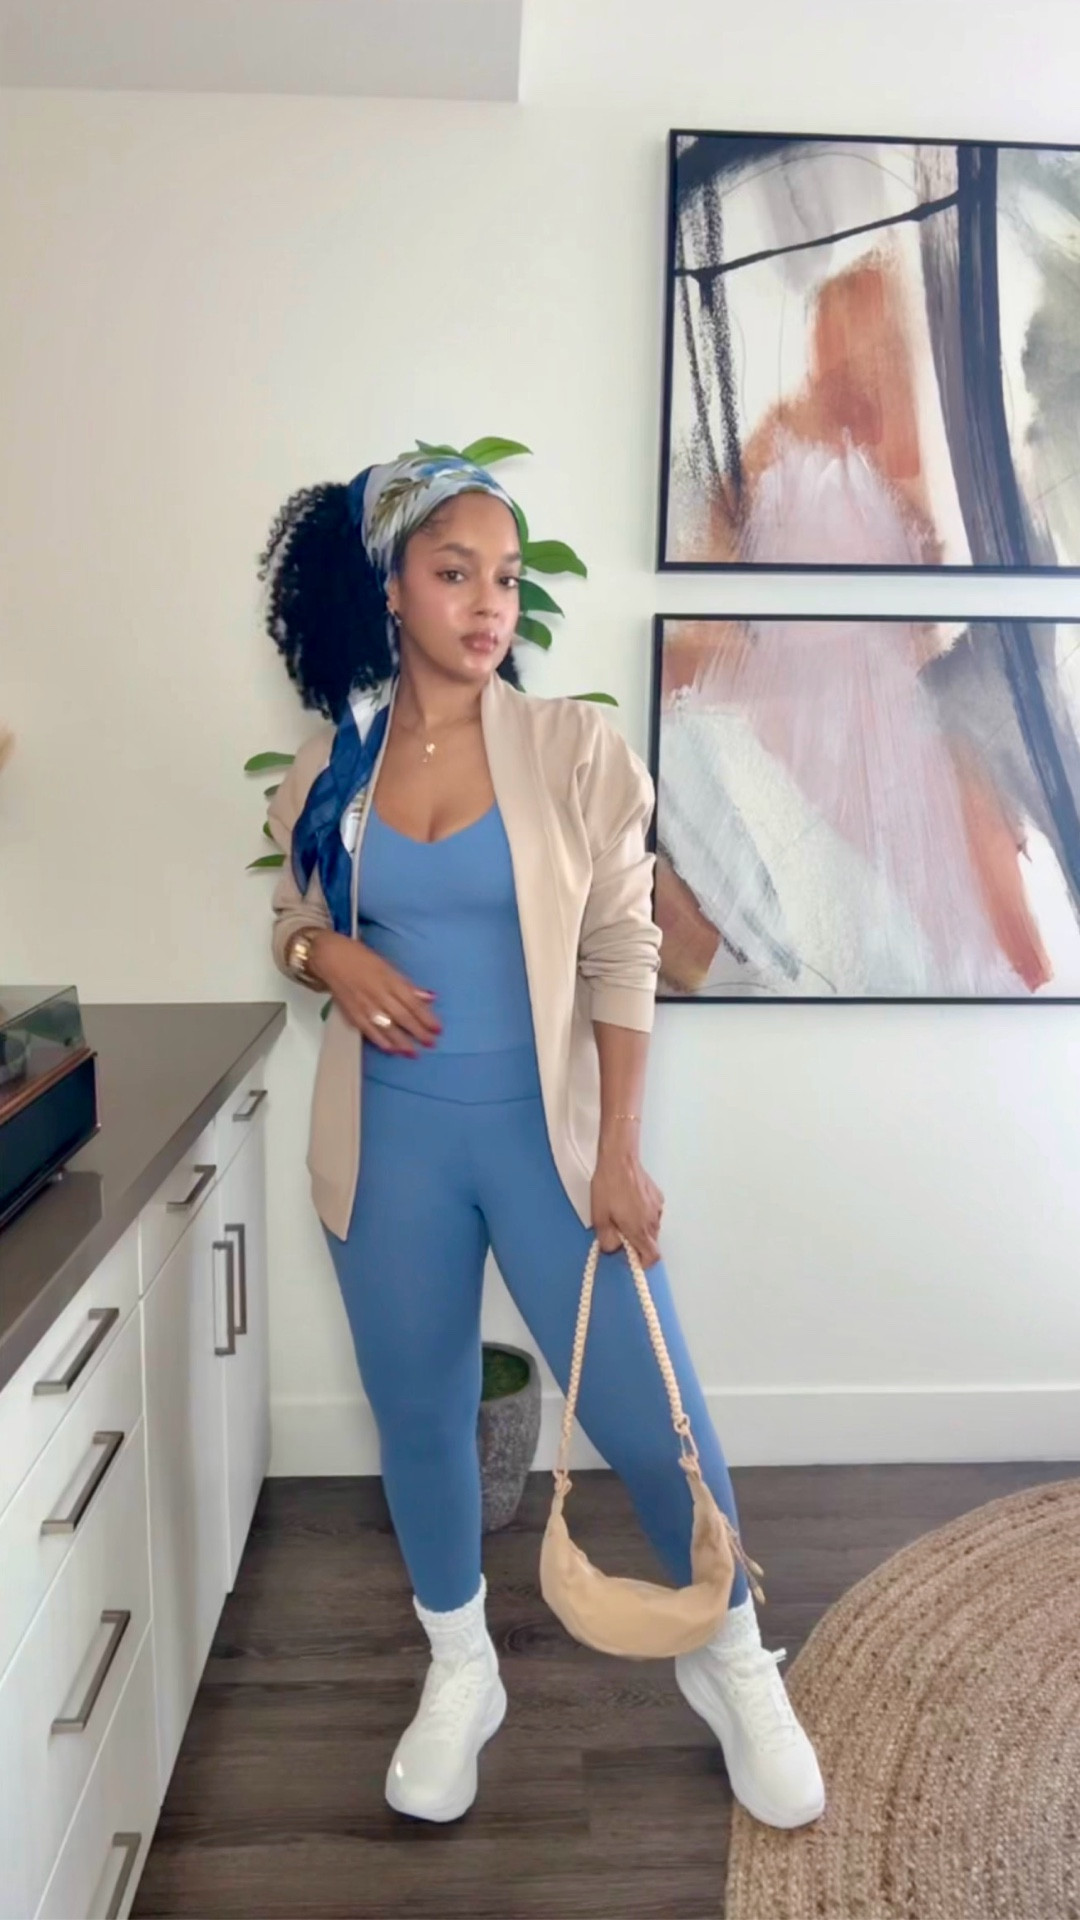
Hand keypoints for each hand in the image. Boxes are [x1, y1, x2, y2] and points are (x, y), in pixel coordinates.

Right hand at [310, 932, 441, 1055]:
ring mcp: (364, 1005)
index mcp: (389, 979)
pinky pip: (368, 1030)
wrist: (329, 957)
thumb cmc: (360, 957)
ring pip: (386, 1027)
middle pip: (402, 1016)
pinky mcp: (351, 1012)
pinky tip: (390, 1050)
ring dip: (401, 1041)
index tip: (438, 1029)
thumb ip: (407, 984)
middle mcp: (378, 994)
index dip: (426, 1017)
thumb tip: (429, 997)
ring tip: (413, 1053)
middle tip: (431, 1044)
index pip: (412, 1002)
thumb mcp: (388, 965)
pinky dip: (379, 1040)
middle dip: (418, 1032)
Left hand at [591, 1142, 664, 1267]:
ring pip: (651, 1227)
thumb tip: (613, 1247)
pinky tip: (629, 1202)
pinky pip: (652, 1213)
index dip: (643, 1263)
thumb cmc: (607, 1187)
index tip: (631, 1258)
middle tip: (618, 1230)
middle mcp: (653, 1221)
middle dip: (636, 1242)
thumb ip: (607, 1239)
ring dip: (639, 1227)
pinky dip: (643, 1214)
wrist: (619, 1159)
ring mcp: (658, 1208)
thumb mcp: (599, 1217)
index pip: (653, 1257)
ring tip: (622, 1213)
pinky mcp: (658, 1196)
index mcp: (640, 1230)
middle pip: (650, 1243)